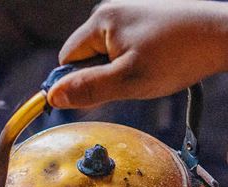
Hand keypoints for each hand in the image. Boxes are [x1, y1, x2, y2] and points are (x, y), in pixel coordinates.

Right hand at [48, 0, 227, 108]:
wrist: (224, 35)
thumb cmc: (179, 55)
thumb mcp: (127, 80)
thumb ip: (87, 89)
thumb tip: (53, 97)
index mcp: (101, 20)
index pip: (66, 59)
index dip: (77, 81)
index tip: (99, 93)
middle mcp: (112, 10)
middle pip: (86, 56)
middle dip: (101, 75)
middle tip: (128, 82)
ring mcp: (130, 12)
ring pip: (106, 53)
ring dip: (119, 70)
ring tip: (147, 70)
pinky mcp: (145, 18)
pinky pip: (123, 46)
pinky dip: (134, 60)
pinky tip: (155, 62)